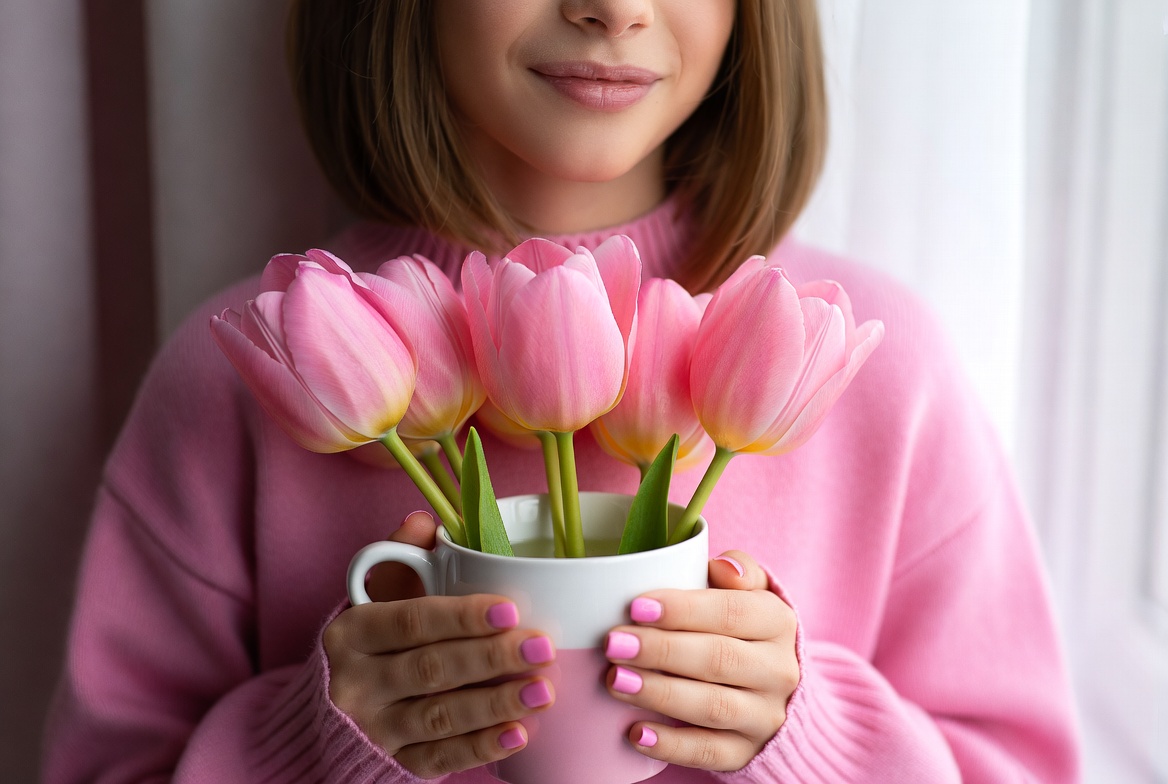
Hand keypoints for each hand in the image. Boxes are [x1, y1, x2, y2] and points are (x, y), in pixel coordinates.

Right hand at [324, 512, 557, 777]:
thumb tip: (424, 523)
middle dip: (490, 658)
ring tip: (542, 691)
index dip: (461, 616)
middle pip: (429, 669)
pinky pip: (439, 759)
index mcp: (351, 632)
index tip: (510, 609)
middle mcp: (355, 682)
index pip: (409, 621)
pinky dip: (480, 748)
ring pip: (439, 716)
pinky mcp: (393, 761)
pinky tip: (518, 735)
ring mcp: (374, 727)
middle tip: (541, 648)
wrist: (342, 702)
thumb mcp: (380, 595)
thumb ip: (402, 557)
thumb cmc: (378, 636)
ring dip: (495, 705)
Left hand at [603, 550, 797, 771]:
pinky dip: (672, 745)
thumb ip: (738, 571)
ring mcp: (765, 716)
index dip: (683, 610)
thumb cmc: (744, 629)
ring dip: (660, 693)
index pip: (732, 612)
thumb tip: (721, 567)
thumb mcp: (751, 593)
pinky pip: (710, 753)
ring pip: (712, 707)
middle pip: (718, 659)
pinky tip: (636, 732)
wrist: (777, 690)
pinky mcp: (747, 753)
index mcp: (777, 623)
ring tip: (616, 680)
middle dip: (661, 651)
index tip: (636, 607)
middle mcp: (778, 671)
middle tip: (614, 643)